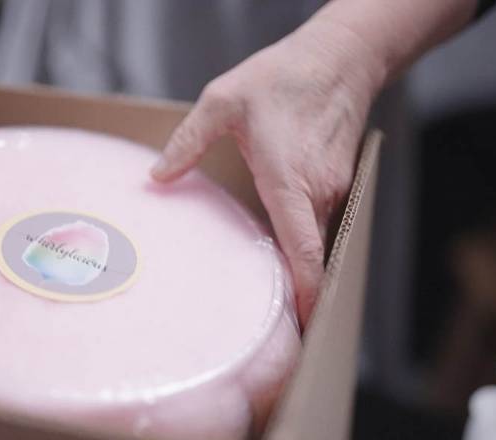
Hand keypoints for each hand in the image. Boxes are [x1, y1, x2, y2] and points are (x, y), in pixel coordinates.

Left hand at [151, 19, 384, 325]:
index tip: (300, 326)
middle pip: (307, 255)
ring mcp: (332, 189)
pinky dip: (300, 237)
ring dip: (295, 263)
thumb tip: (156, 178)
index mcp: (290, 180)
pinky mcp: (336, 183)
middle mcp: (317, 192)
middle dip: (293, 289)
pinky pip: (316, 220)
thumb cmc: (282, 77)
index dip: (304, 292)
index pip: (302, 250)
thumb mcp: (222, 102)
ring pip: (312, 238)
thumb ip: (187, 142)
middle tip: (265, 320)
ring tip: (269, 288)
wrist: (339, 57)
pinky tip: (275, 239)